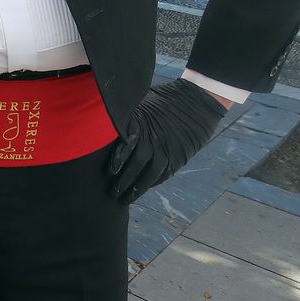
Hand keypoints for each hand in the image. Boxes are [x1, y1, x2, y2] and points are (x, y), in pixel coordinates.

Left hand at [107, 79, 226, 203]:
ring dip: (136, 189)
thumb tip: (104, 128)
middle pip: (135, 164)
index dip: (116, 160)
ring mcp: (167, 151)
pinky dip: (151, 184)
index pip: (125, 146)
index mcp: (142, 124)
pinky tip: (141, 189)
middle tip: (111, 192)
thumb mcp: (142, 104)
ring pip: (149, 174)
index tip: (108, 172)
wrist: (195, 104)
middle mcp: (154, 140)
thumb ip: (126, 118)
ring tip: (124, 199)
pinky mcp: (177, 158)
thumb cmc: (163, 101)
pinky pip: (162, 175)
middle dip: (122, 181)